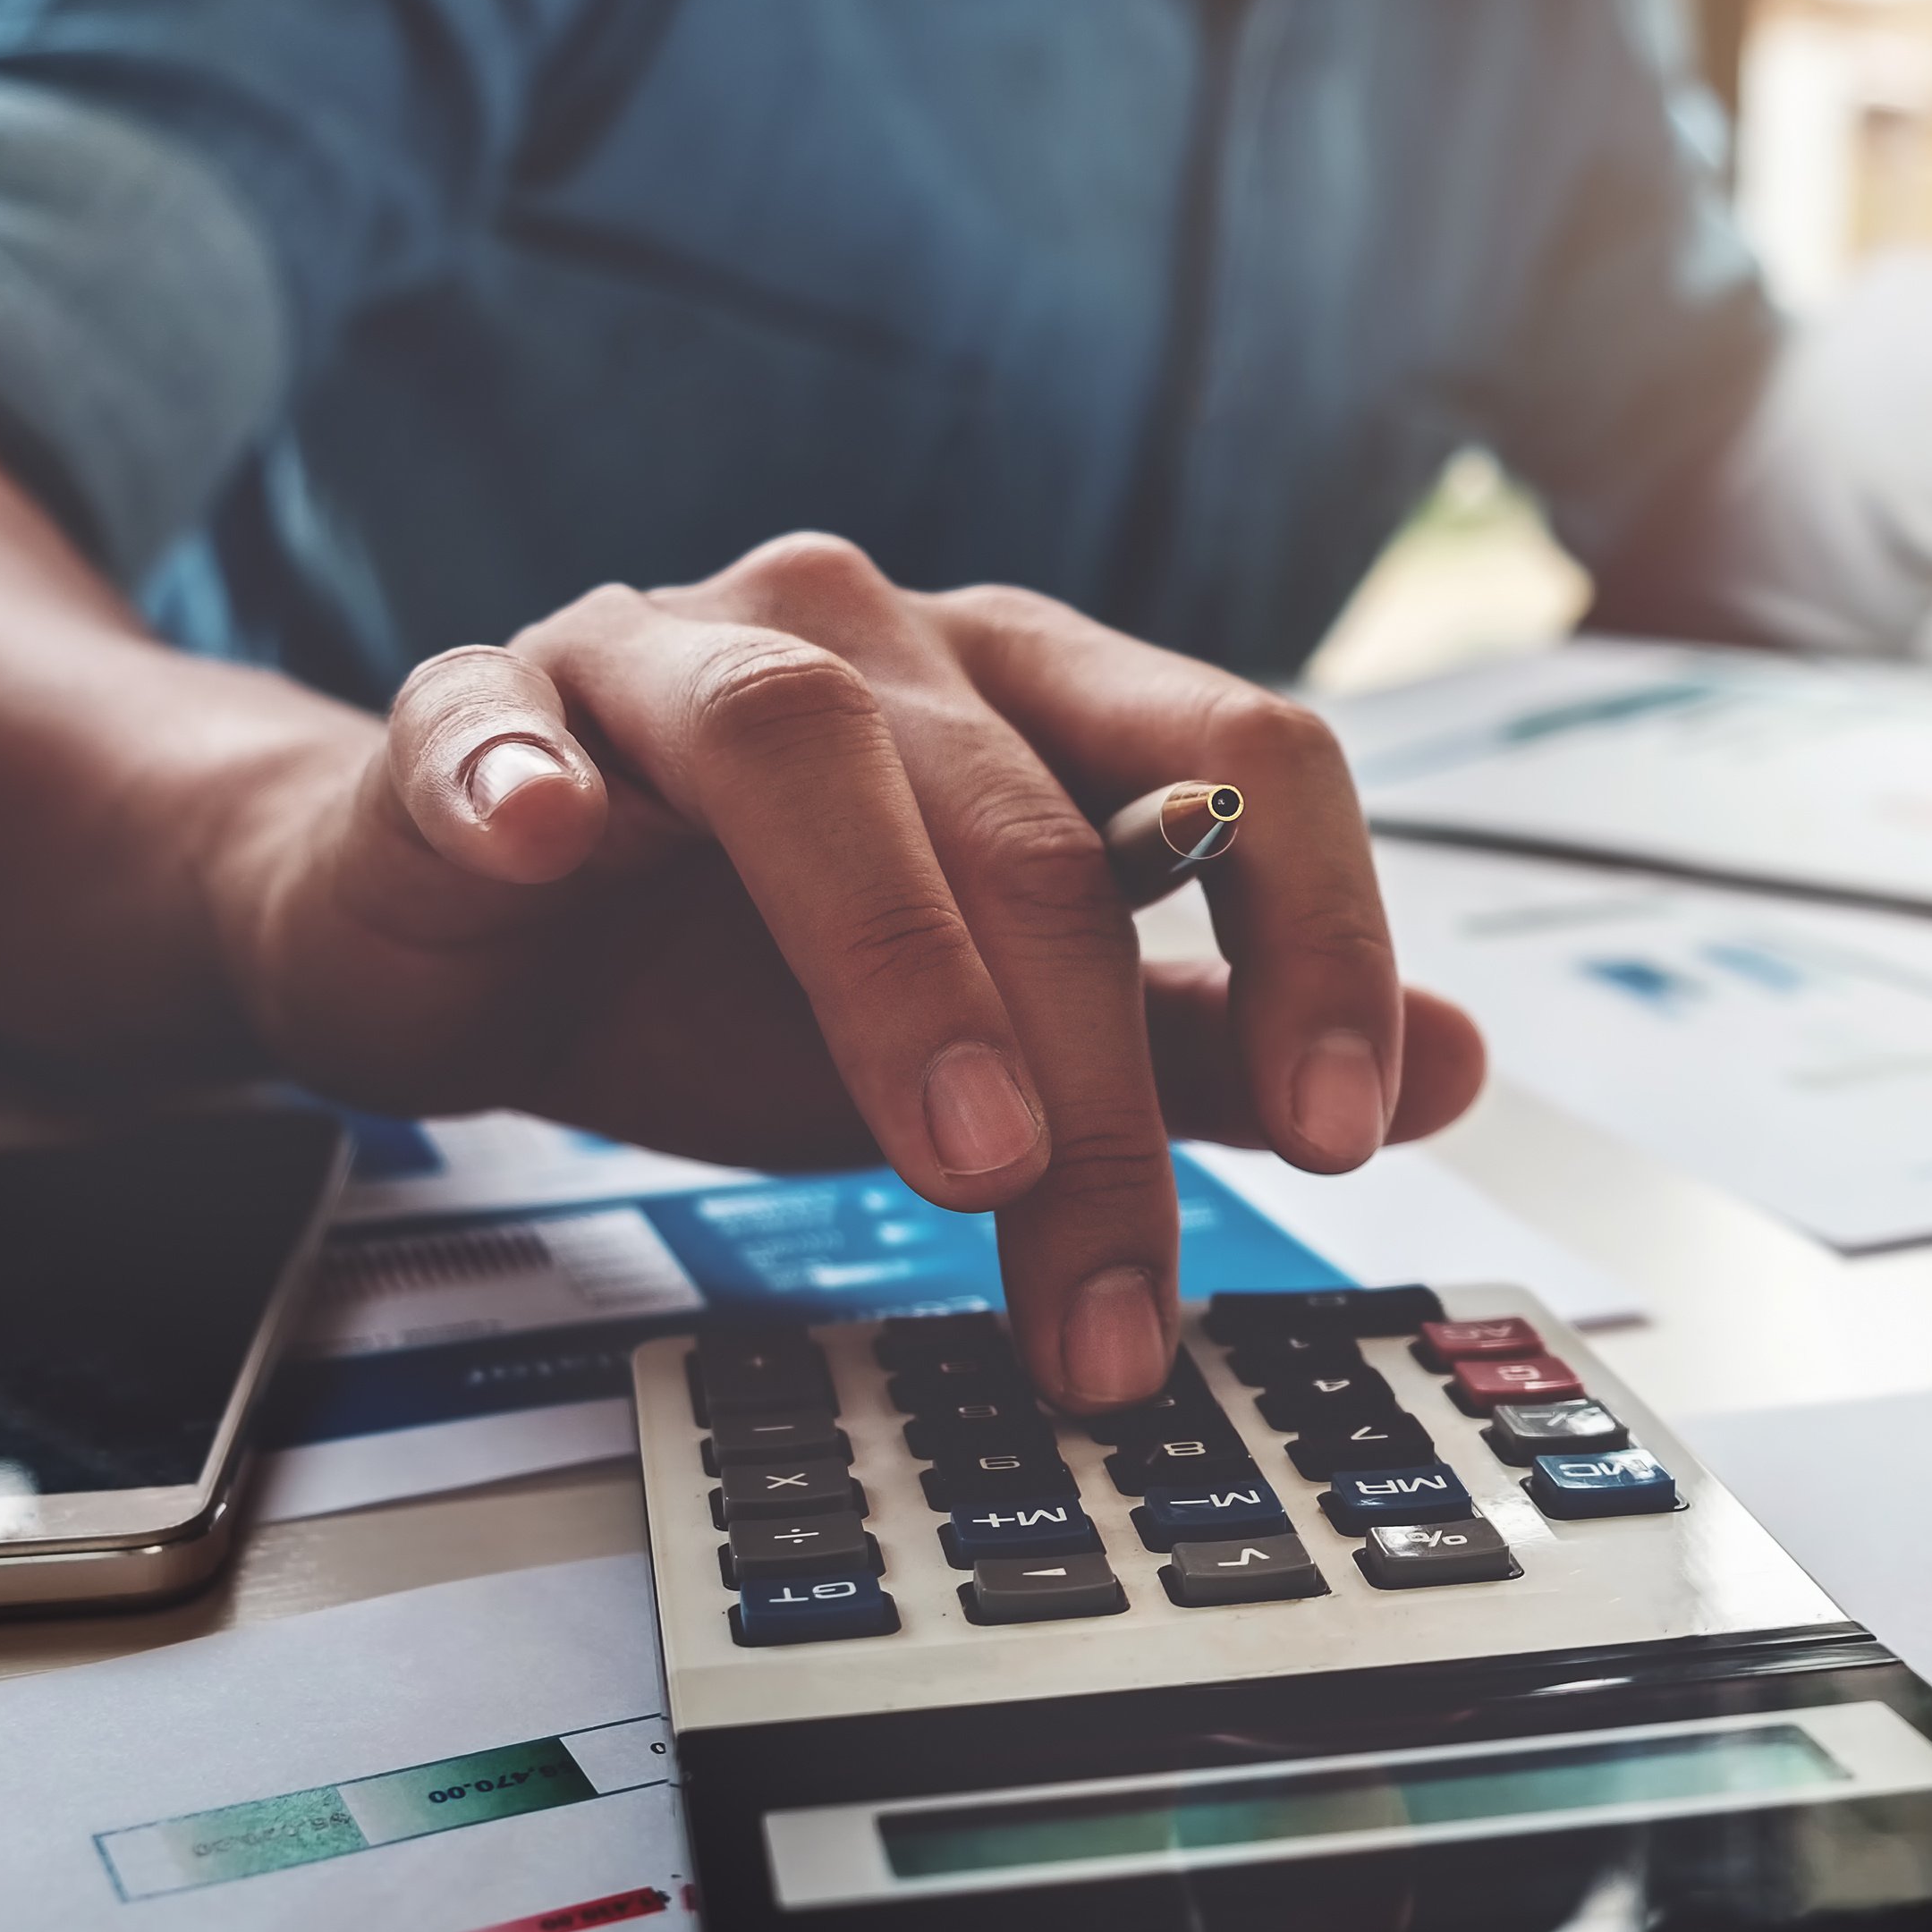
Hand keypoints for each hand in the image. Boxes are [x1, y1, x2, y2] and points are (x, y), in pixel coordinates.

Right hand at [209, 534, 1483, 1407]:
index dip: (1321, 934)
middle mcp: (870, 637)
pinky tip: (548, 838)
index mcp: (1029, 688)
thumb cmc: (746, 966)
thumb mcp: (1007, 1029)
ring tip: (960, 1152)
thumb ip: (1211, 1041)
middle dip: (1096, 1083)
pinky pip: (495, 720)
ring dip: (894, 953)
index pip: (1241, 756)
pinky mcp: (475, 711)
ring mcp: (664, 657)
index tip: (1353, 1131)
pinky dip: (524, 770)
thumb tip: (1462, 1067)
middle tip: (1115, 1295)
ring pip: (802, 748)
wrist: (470, 934)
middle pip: (1030, 820)